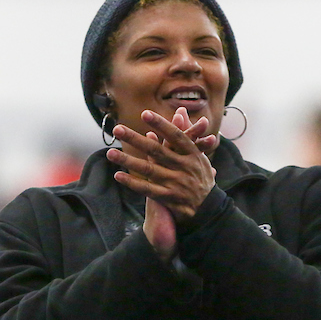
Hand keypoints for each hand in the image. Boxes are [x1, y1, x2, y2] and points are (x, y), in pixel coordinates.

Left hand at [107, 108, 217, 224]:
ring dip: (128, 161)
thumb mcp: (199, 154)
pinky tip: (118, 175)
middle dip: (135, 139)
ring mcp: (176, 183)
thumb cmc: (201, 177)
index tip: (145, 114)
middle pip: (157, 151)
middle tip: (117, 129)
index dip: (161, 124)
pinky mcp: (169, 198)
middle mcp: (185, 167)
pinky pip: (147, 189)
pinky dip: (132, 182)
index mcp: (193, 154)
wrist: (210, 209)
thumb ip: (187, 133)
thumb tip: (179, 110)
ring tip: (110, 153)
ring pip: (149, 170)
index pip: (176, 136)